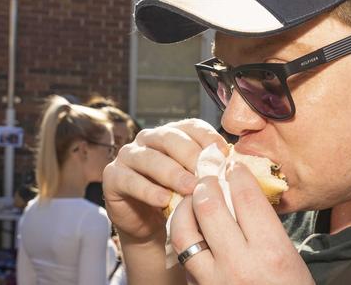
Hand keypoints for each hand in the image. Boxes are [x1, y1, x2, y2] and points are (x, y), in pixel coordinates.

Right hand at [102, 119, 228, 244]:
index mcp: (173, 133)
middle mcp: (150, 138)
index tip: (225, 154)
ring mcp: (129, 155)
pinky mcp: (114, 176)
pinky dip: (148, 190)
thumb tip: (236, 163)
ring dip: (172, 173)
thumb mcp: (197, 181)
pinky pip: (130, 180)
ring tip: (190, 188)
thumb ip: (211, 169)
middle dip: (191, 155)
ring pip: (151, 158)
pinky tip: (164, 200)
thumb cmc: (179, 198)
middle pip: (171, 138)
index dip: (209, 138)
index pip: (192, 126)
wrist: (150, 225)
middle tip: (207, 174)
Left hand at [170, 163, 314, 284]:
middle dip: (205, 184)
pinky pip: (182, 258)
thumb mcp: (288, 259)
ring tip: (191, 200)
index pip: (246, 198)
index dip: (237, 174)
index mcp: (271, 253)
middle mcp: (239, 265)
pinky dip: (184, 239)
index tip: (234, 166)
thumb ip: (264, 228)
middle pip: (210, 207)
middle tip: (206, 177)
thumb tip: (241, 194)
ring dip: (184, 209)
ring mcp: (214, 282)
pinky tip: (191, 230)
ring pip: (184, 232)